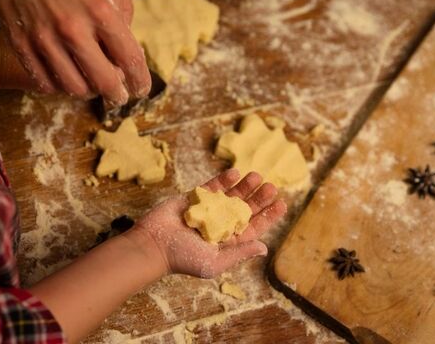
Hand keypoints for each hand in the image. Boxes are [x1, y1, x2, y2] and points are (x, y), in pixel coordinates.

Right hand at [0, 0, 149, 104]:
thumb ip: (112, 18)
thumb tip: (121, 52)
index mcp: (100, 9)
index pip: (130, 59)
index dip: (139, 80)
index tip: (141, 88)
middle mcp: (74, 28)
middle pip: (104, 81)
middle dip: (116, 94)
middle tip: (119, 96)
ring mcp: (45, 38)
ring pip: (74, 87)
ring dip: (87, 91)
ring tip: (91, 86)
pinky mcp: (20, 44)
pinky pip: (43, 81)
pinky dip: (58, 86)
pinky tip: (64, 80)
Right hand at [132, 169, 287, 277]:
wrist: (152, 244)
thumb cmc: (182, 258)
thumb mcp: (215, 261)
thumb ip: (239, 252)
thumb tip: (264, 248)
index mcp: (227, 242)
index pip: (253, 227)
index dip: (267, 216)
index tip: (281, 204)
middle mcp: (220, 225)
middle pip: (245, 209)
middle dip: (259, 198)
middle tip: (271, 187)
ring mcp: (207, 210)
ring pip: (231, 195)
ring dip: (244, 186)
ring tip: (256, 176)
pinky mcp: (194, 198)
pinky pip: (212, 186)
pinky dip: (223, 179)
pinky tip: (235, 173)